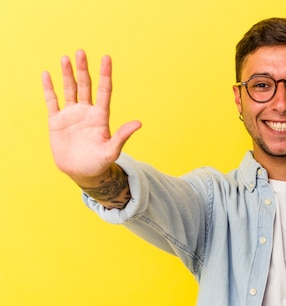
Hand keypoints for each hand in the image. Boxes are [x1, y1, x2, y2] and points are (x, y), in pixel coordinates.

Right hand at [42, 50, 140, 186]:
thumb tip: (139, 123)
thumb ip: (122, 135)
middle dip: (83, 69)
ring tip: (66, 58)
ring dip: (67, 74)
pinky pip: (52, 101)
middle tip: (81, 52)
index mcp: (101, 116)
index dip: (105, 74)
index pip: (104, 90)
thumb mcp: (112, 150)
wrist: (82, 172)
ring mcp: (72, 115)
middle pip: (86, 85)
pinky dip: (49, 88)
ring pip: (70, 89)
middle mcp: (87, 111)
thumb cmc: (99, 162)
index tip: (107, 58)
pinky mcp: (57, 121)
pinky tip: (47, 75)